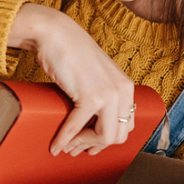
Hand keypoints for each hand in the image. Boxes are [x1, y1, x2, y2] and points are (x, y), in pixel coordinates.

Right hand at [8, 3, 135, 156]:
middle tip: (76, 150)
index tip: (90, 146)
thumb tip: (90, 126)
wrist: (56, 34)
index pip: (126, 126)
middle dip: (94, 146)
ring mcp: (109, 94)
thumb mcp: (96, 77)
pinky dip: (65, 139)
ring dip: (82, 145)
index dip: (106, 141)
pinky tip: (56, 145)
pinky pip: (78, 127)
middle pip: (117, 136)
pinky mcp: (90, 96)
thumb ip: (101, 96)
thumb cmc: (70, 55)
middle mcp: (123, 92)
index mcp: (127, 88)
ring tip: (66, 147)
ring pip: (104, 137)